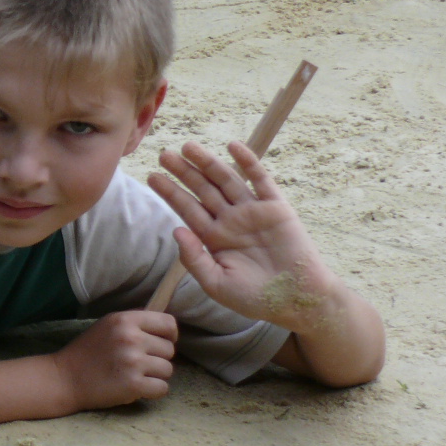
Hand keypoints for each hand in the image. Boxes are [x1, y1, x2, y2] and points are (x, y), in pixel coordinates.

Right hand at [54, 310, 176, 409]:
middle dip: (157, 358)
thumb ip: (134, 323)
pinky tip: (137, 389)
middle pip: (169, 349)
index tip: (159, 343)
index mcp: (125, 320)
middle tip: (137, 364)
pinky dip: (152, 391)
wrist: (63, 379)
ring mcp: (133, 362)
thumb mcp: (107, 325)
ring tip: (134, 376)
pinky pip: (162, 388)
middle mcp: (131, 338)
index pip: (168, 324)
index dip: (169, 335)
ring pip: (167, 370)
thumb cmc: (86, 352)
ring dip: (155, 376)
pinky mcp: (133, 385)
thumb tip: (164, 327)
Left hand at [148, 141, 338, 331]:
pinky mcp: (276, 207)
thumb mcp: (214, 282)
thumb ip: (193, 258)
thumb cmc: (253, 297)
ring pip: (226, 181)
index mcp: (213, 238)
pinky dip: (248, 162)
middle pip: (203, 190)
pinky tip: (233, 146)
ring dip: (208, 163)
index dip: (170, 193)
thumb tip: (176, 230)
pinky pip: (261, 180)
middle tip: (164, 155)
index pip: (187, 209)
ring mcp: (252, 211)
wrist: (293, 299)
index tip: (152, 177)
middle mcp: (230, 221)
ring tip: (188, 147)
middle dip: (184, 172)